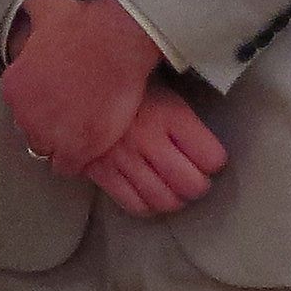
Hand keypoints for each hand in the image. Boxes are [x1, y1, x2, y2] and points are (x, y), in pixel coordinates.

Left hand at [1, 0, 164, 174]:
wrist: (114, 44)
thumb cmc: (82, 25)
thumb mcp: (46, 9)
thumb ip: (31, 10)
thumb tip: (26, 2)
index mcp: (14, 86)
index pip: (21, 108)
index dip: (41, 106)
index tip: (59, 100)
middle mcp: (24, 114)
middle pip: (32, 132)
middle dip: (49, 126)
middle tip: (73, 116)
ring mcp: (48, 135)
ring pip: (48, 151)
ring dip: (62, 145)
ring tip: (82, 135)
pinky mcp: (74, 150)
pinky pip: (66, 167)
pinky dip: (77, 160)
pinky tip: (90, 147)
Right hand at [86, 90, 229, 218]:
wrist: (75, 83)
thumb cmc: (124, 85)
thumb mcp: (160, 85)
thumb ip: (183, 111)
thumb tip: (204, 126)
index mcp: (170, 114)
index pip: (211, 156)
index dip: (214, 161)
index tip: (211, 159)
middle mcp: (150, 139)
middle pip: (190, 184)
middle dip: (198, 186)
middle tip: (196, 180)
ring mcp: (126, 159)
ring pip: (163, 199)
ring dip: (175, 200)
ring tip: (174, 191)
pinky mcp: (103, 172)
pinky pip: (133, 204)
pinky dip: (147, 207)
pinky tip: (150, 196)